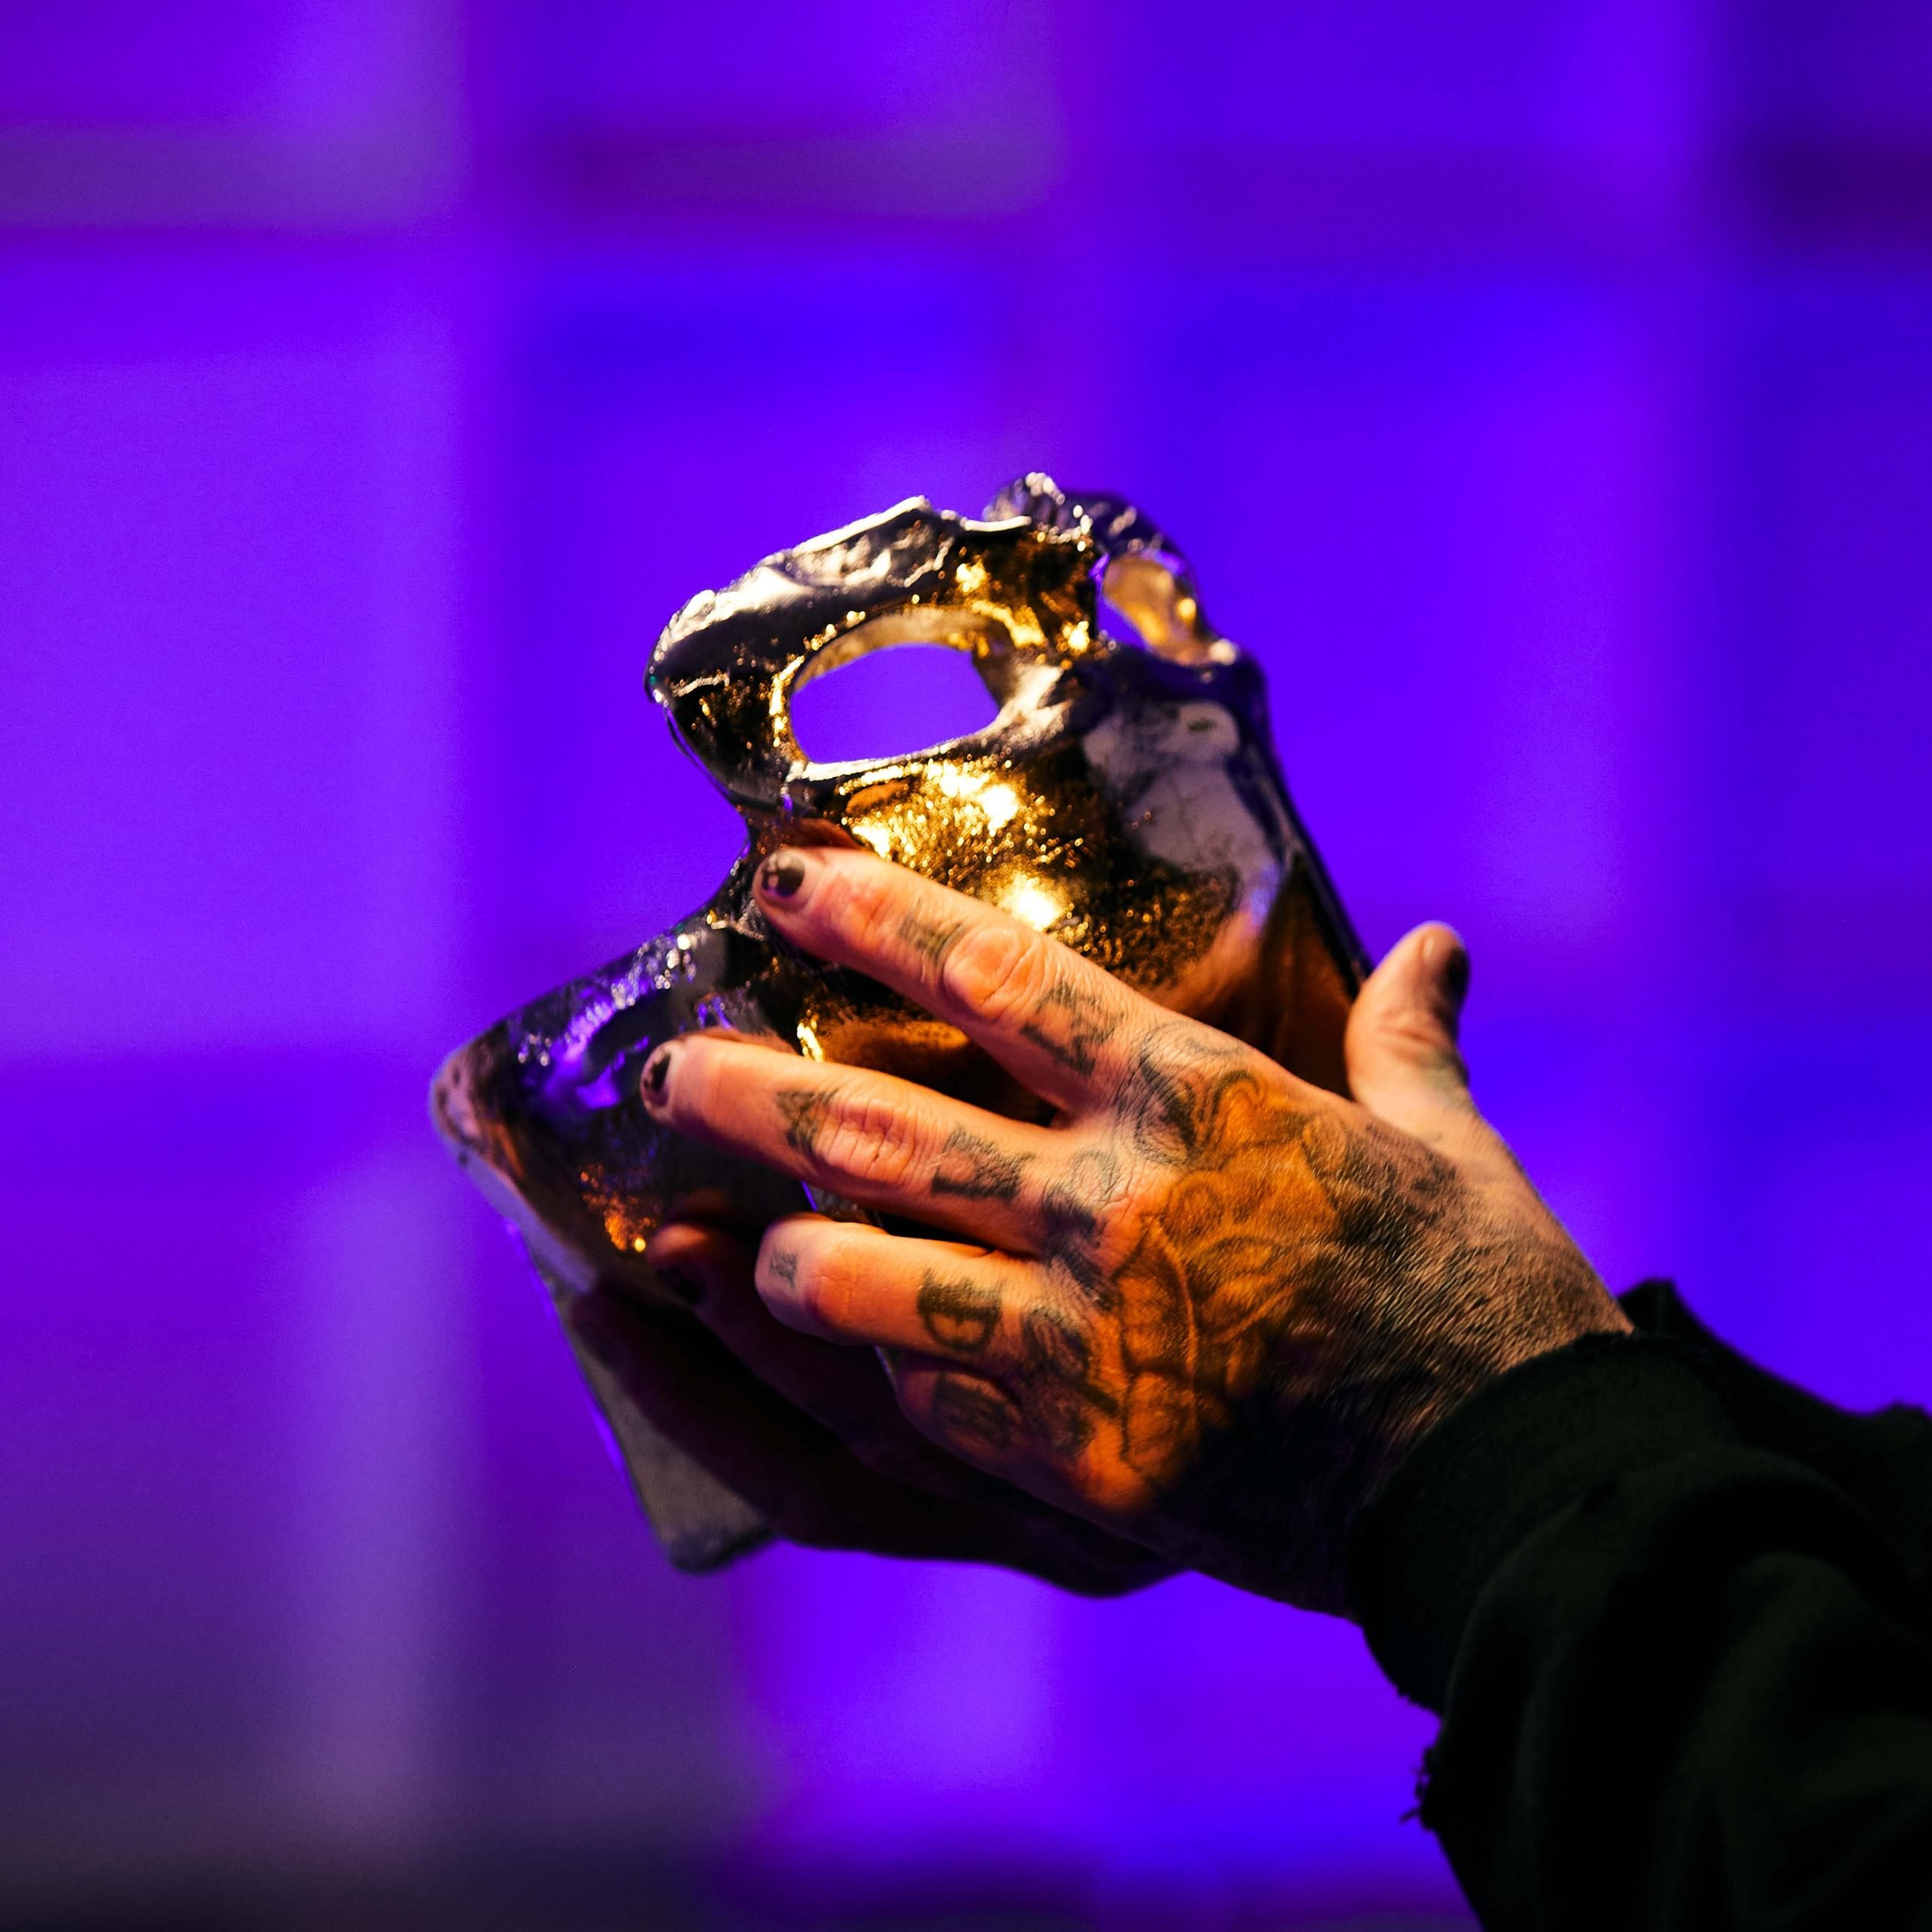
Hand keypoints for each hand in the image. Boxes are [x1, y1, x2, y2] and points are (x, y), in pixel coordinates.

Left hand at [641, 847, 1629, 1611]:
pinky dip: (870, 1379)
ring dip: (777, 1265)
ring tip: (722, 1248)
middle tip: (667, 1075)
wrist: (1511, 1492)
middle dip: (750, 1098)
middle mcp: (1112, 1207)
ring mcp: (1083, 1343)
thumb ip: (1408, 1041)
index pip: (998, 980)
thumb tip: (1435, 942)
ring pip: (864, 1285)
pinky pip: (927, 1413)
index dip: (876, 921)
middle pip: (881, 1132)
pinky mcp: (1079, 1467)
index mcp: (1198, 1101)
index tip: (787, 886)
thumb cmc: (1487, 1298)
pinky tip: (834, 1361)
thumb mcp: (1454, 1147)